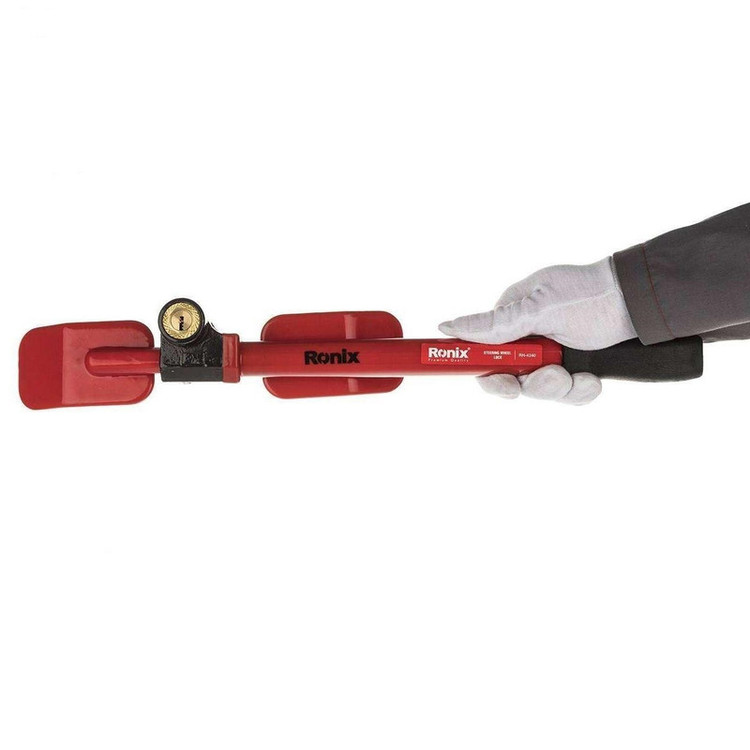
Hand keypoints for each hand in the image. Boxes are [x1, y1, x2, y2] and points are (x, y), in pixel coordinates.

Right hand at [438, 257, 636, 404]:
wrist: (640, 302)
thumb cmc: (589, 293)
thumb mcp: (539, 308)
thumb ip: (495, 324)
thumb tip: (448, 326)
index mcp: (511, 318)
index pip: (483, 354)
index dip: (490, 374)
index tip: (507, 385)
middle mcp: (527, 339)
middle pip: (512, 379)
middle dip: (536, 384)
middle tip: (557, 375)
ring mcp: (550, 356)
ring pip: (541, 391)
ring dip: (562, 388)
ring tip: (582, 375)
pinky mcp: (573, 369)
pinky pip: (566, 394)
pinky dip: (581, 391)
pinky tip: (593, 379)